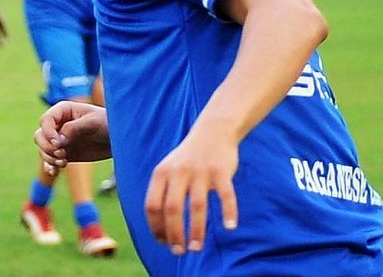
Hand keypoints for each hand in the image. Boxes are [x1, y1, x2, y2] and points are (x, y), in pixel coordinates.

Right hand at [34, 101, 110, 172]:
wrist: (119, 139)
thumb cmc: (107, 123)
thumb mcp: (92, 122)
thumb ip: (74, 128)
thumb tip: (59, 140)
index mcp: (63, 111)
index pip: (45, 121)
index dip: (48, 133)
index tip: (58, 144)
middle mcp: (58, 125)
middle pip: (39, 136)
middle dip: (46, 147)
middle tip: (62, 154)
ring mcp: (61, 140)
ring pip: (43, 149)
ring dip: (49, 158)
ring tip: (63, 162)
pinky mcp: (66, 154)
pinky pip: (51, 161)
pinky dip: (50, 166)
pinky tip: (54, 171)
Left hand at [144, 125, 238, 255]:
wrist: (212, 131)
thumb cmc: (188, 158)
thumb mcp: (168, 169)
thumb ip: (162, 193)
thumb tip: (160, 230)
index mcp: (162, 173)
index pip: (152, 205)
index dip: (156, 227)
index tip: (163, 242)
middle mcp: (178, 172)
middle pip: (173, 209)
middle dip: (174, 234)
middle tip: (179, 251)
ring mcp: (200, 171)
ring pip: (197, 207)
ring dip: (196, 231)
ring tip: (196, 248)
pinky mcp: (221, 171)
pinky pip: (225, 196)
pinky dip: (229, 212)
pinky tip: (229, 227)